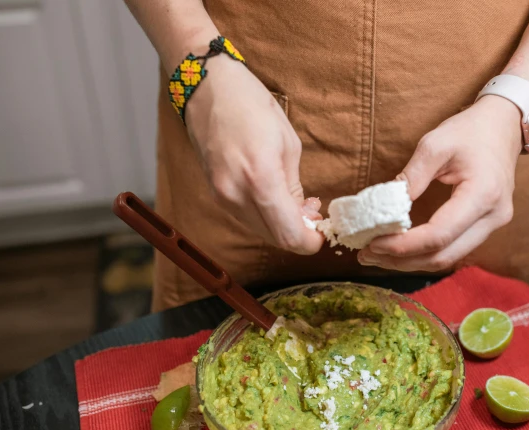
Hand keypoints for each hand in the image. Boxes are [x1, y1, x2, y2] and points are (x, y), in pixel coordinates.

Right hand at [185, 55, 322, 253]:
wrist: (208, 87)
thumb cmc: (252, 106)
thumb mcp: (288, 145)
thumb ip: (295, 187)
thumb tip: (304, 216)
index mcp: (261, 180)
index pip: (288, 235)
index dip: (308, 243)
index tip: (320, 235)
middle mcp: (236, 195)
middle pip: (274, 238)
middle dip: (297, 234)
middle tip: (311, 214)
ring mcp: (221, 196)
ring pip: (259, 231)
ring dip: (280, 225)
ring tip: (295, 201)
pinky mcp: (215, 193)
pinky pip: (246, 217)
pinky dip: (264, 216)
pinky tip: (273, 196)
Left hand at [358, 95, 521, 270]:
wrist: (502, 127)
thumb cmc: (470, 131)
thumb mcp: (435, 144)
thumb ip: (411, 177)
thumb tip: (385, 208)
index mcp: (483, 194)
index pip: (439, 234)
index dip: (404, 245)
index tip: (373, 243)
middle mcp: (493, 217)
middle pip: (444, 256)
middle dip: (402, 260)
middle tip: (367, 255)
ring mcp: (493, 225)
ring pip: (448, 258)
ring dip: (411, 261)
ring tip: (377, 255)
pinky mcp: (485, 227)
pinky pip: (452, 249)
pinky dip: (424, 253)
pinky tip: (400, 248)